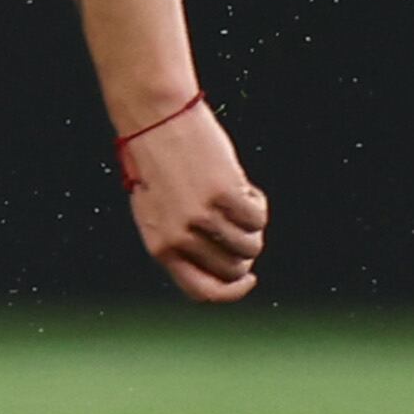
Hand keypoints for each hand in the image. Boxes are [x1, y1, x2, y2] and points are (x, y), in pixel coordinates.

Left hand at [123, 99, 266, 302]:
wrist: (155, 121)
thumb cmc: (158, 165)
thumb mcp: (158, 211)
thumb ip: (182, 241)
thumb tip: (227, 266)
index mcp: (160, 247)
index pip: (202, 291)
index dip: (231, 292)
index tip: (247, 278)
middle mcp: (179, 237)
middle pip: (233, 269)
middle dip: (245, 251)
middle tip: (240, 223)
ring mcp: (202, 217)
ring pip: (250, 244)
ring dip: (252, 224)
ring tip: (235, 197)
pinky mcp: (223, 195)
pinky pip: (258, 217)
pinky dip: (256, 202)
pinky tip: (239, 182)